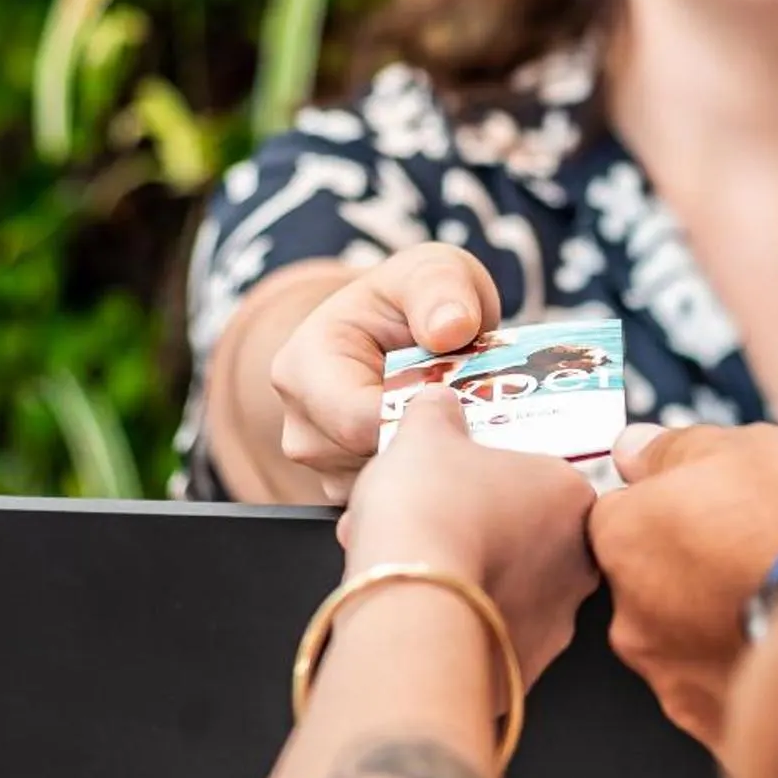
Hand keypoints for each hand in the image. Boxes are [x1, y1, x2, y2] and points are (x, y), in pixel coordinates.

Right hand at [270, 245, 501, 502]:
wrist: (403, 332)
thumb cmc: (414, 300)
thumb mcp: (434, 273)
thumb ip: (442, 290)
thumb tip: (451, 327)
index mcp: (303, 366)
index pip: (357, 421)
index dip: (418, 418)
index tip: (462, 401)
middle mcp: (300, 424)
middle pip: (370, 462)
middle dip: (430, 444)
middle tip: (477, 414)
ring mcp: (322, 465)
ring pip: (387, 490)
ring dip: (435, 467)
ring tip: (464, 427)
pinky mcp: (349, 490)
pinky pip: (396, 504)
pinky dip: (431, 484)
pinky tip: (454, 451)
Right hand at [339, 387, 600, 684]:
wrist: (414, 606)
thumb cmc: (430, 511)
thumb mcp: (424, 432)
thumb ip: (438, 410)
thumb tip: (438, 402)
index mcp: (572, 495)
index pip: (540, 478)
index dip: (485, 478)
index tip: (450, 482)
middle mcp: (580, 562)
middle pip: (521, 536)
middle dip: (470, 529)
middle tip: (421, 523)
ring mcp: (557, 620)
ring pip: (502, 587)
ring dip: (458, 574)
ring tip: (402, 565)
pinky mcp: (526, 666)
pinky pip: (487, 633)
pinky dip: (454, 621)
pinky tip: (413, 609)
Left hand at [588, 424, 777, 759]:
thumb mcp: (753, 447)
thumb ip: (679, 450)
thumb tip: (634, 447)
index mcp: (628, 537)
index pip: (624, 514)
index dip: (676, 503)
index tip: (723, 502)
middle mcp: (632, 617)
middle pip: (655, 582)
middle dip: (700, 569)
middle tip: (770, 551)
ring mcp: (674, 683)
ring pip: (692, 642)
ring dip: (727, 624)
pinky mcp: (720, 733)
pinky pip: (730, 691)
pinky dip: (756, 672)